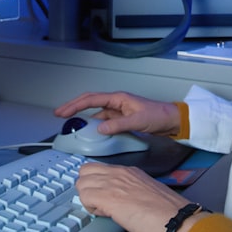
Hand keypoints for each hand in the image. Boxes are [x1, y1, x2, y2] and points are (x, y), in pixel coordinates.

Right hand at [54, 91, 181, 136]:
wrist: (172, 120)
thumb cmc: (159, 115)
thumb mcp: (137, 121)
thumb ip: (118, 125)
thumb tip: (100, 128)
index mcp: (118, 98)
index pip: (91, 99)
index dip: (75, 105)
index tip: (63, 111)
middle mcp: (116, 102)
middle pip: (90, 103)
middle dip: (73, 107)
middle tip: (59, 115)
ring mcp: (118, 111)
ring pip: (96, 113)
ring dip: (84, 118)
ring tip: (72, 125)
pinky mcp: (122, 119)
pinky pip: (104, 121)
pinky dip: (95, 126)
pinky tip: (91, 133)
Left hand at [75, 161, 205, 231]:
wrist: (176, 220)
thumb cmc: (167, 212)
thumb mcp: (145, 191)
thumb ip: (129, 189)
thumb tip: (117, 198)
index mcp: (129, 171)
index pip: (98, 168)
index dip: (96, 183)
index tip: (100, 194)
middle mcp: (119, 173)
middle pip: (85, 171)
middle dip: (86, 187)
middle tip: (97, 202)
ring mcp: (113, 183)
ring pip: (81, 183)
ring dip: (87, 198)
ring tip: (102, 210)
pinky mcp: (109, 198)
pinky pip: (85, 197)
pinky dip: (89, 207)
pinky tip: (104, 214)